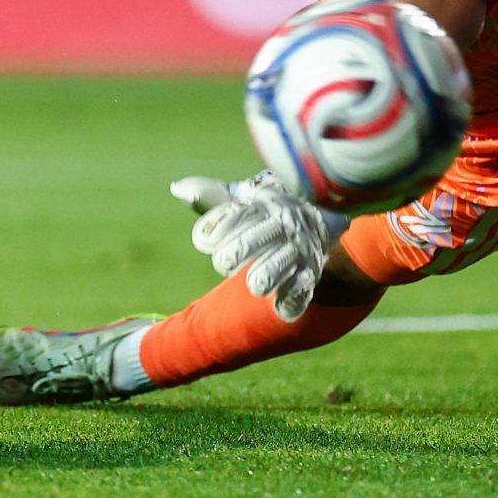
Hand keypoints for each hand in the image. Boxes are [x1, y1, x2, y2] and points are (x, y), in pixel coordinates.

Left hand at [171, 173, 346, 321]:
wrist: (319, 224)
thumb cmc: (264, 213)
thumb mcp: (242, 198)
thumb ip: (210, 194)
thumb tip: (177, 189)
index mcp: (264, 206)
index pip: (242, 214)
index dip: (222, 226)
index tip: (202, 242)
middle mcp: (284, 227)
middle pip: (263, 236)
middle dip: (243, 248)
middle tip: (222, 263)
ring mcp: (299, 251)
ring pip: (284, 262)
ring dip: (271, 273)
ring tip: (255, 286)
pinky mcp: (310, 275)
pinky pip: (304, 287)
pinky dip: (294, 299)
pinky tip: (281, 309)